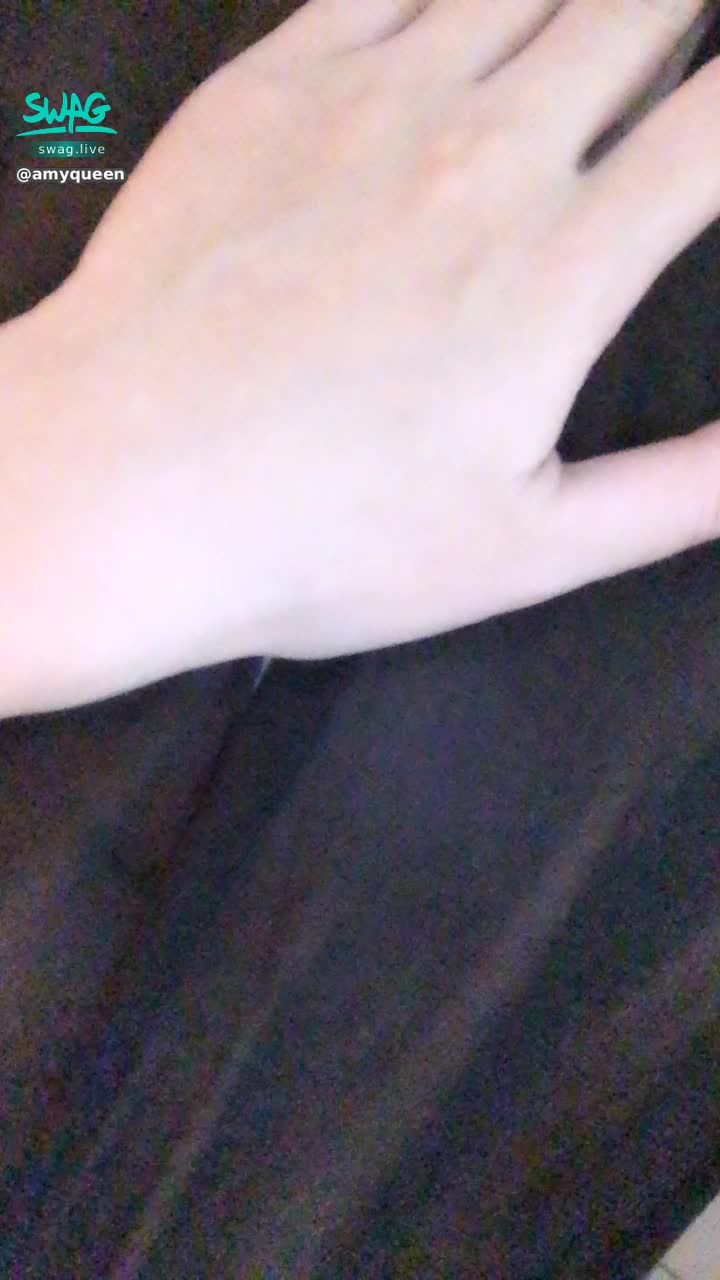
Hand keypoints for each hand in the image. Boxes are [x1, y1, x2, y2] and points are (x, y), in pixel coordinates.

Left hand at [8, 0, 719, 710]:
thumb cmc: (317, 539)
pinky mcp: (272, 81)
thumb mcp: (525, 552)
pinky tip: (470, 9)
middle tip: (671, 45)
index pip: (716, 131)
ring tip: (601, 18)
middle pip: (639, 8)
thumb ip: (680, 493)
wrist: (115, 486)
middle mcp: (482, 153)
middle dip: (678, 14)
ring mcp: (371, 100)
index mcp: (558, 269)